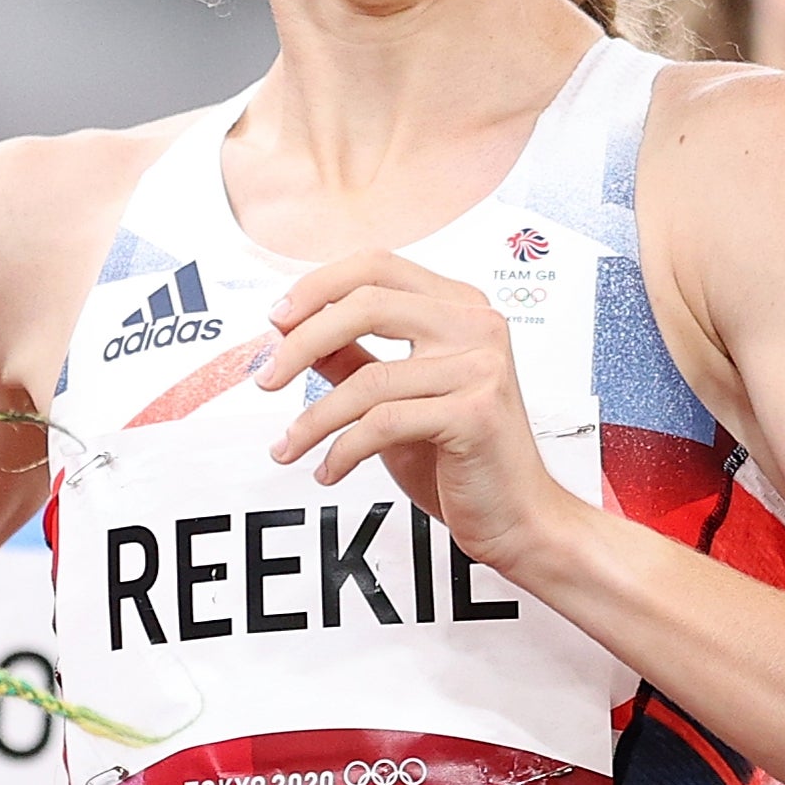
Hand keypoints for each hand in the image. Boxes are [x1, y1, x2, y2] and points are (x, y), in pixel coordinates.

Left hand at [260, 250, 565, 570]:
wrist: (519, 517)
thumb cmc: (460, 459)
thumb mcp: (395, 398)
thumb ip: (353, 359)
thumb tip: (291, 331)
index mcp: (459, 306)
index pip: (376, 267)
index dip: (317, 286)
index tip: (276, 321)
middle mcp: (476, 324)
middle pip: (365, 305)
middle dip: (300, 342)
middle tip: (265, 380)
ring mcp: (482, 365)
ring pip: (368, 378)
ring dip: (313, 419)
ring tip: (288, 447)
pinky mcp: (477, 412)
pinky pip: (384, 423)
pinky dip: (343, 450)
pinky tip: (329, 470)